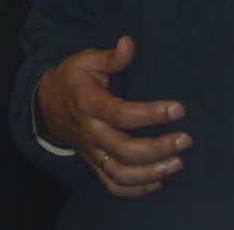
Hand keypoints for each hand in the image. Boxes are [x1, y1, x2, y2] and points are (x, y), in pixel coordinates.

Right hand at [36, 36, 190, 197]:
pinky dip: (135, 190)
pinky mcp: (93, 164)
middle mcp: (89, 132)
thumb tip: (129, 43)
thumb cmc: (74, 79)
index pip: (120, 114)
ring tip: (177, 163)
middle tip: (185, 139)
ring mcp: (91, 151)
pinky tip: (157, 182)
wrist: (48, 104)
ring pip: (120, 173)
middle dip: (157, 148)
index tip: (179, 109)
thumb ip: (110, 57)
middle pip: (123, 149)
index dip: (150, 114)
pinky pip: (112, 185)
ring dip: (150, 173)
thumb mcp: (86, 61)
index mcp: (87, 103)